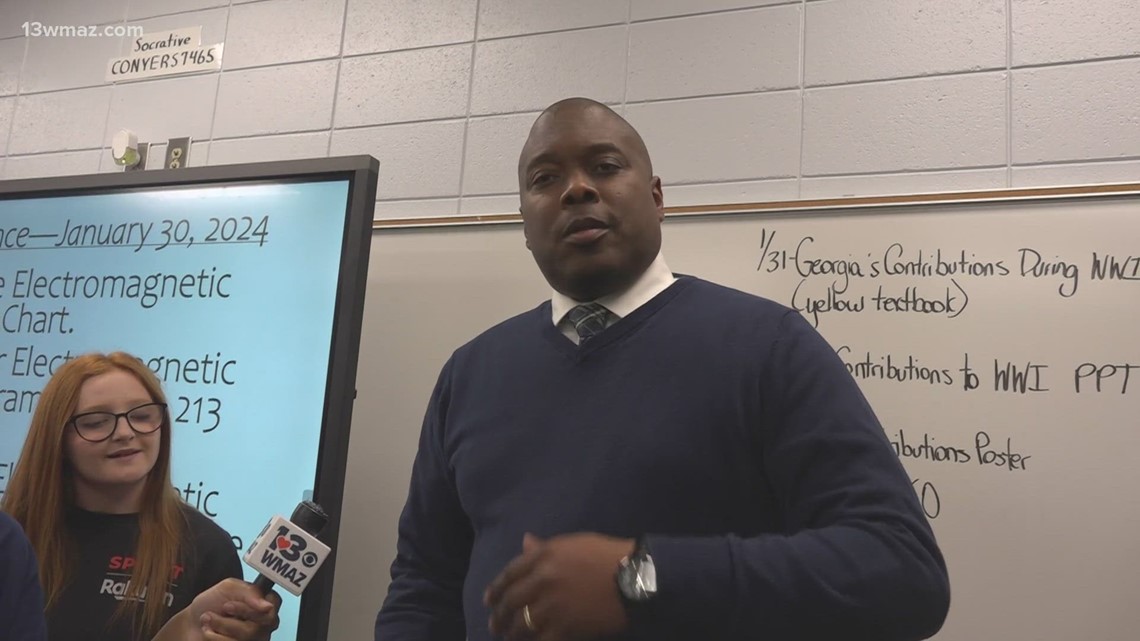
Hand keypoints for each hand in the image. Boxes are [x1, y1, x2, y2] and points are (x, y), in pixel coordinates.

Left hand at [191, 578, 281, 640]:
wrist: (192, 622)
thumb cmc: (212, 602)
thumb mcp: (229, 587)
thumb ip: (250, 592)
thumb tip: (269, 606)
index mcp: (264, 602)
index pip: (273, 605)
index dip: (251, 607)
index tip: (230, 605)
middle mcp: (263, 622)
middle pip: (259, 625)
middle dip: (231, 619)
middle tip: (220, 610)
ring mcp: (254, 638)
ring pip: (246, 637)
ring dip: (220, 627)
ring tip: (209, 620)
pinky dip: (216, 638)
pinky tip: (210, 632)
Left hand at [484, 532, 634, 640]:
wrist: (633, 578)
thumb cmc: (606, 555)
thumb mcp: (573, 544)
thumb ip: (545, 547)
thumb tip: (525, 541)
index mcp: (543, 556)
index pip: (509, 574)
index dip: (496, 589)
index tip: (489, 600)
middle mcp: (542, 580)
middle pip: (511, 601)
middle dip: (499, 615)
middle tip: (494, 625)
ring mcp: (551, 606)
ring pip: (521, 623)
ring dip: (511, 633)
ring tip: (509, 638)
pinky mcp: (564, 627)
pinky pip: (540, 640)